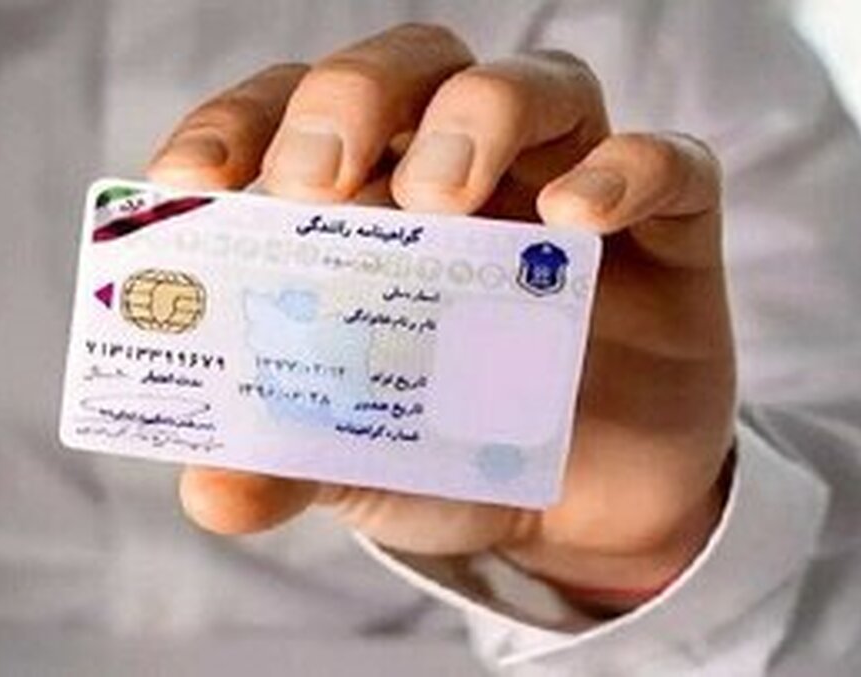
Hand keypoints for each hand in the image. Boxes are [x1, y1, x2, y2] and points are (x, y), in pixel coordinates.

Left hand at [147, 23, 734, 614]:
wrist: (589, 512)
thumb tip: (211, 492)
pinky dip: (625, 170)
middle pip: (412, 66)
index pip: (293, 117)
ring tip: (442, 199)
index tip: (190, 182)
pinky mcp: (667, 230)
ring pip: (536, 84)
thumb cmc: (461, 453)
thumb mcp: (364, 464)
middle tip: (317, 179)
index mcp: (372, 206)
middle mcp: (469, 173)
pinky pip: (670, 164)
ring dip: (479, 115)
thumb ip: (291, 462)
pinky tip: (576, 216)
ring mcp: (568, 189)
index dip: (237, 127)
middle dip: (352, 98)